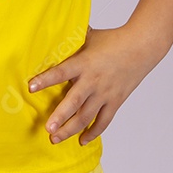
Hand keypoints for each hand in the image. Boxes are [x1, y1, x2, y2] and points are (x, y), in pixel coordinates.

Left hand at [28, 26, 161, 145]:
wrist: (141, 47)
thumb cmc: (113, 39)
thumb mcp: (89, 36)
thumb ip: (71, 40)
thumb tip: (52, 32)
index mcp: (84, 62)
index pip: (61, 72)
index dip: (46, 80)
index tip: (31, 87)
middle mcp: (93, 80)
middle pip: (74, 102)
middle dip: (60, 117)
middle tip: (47, 129)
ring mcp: (105, 93)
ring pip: (86, 117)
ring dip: (70, 129)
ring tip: (55, 138)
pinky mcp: (115, 101)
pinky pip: (103, 121)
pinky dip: (93, 133)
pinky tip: (81, 140)